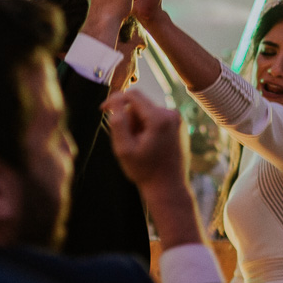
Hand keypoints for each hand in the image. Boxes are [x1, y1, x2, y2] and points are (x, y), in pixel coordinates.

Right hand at [105, 89, 203, 249]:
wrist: (169, 187)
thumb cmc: (145, 171)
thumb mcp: (124, 149)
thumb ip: (117, 122)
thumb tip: (114, 100)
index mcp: (159, 118)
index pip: (132, 95)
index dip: (114, 100)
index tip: (103, 110)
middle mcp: (171, 114)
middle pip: (140, 104)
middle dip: (129, 118)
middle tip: (127, 141)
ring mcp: (177, 119)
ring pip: (147, 111)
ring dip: (138, 124)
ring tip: (140, 145)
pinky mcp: (179, 125)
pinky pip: (157, 118)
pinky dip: (148, 127)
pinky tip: (149, 145)